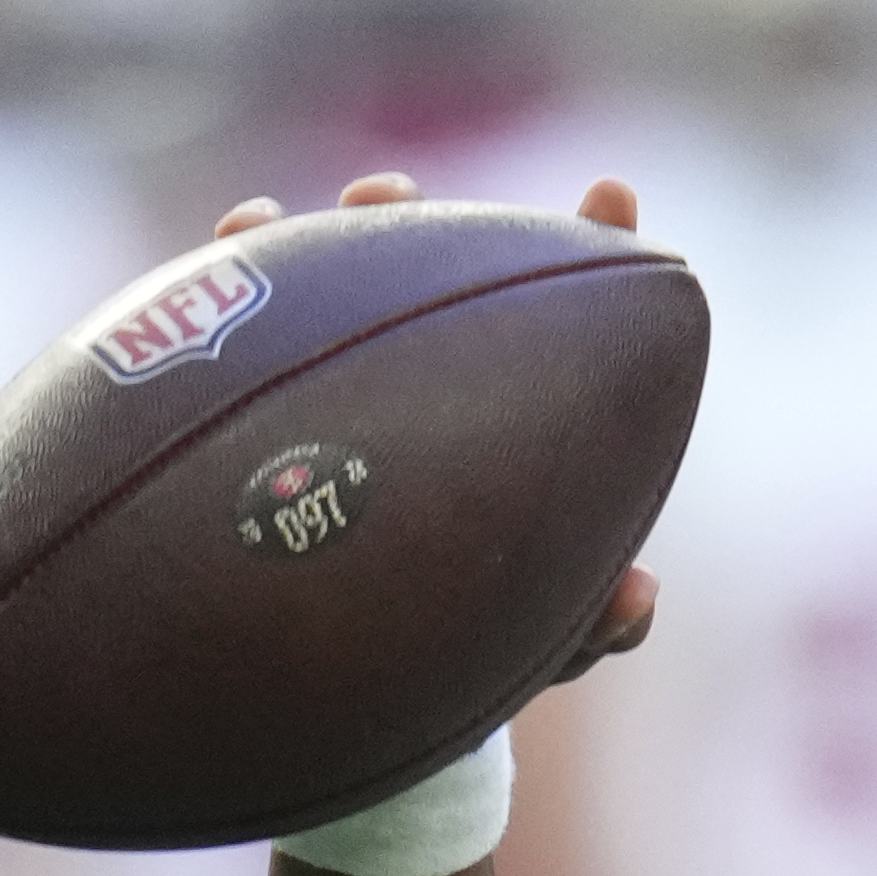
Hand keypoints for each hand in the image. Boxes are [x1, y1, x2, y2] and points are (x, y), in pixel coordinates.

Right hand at [214, 172, 660, 682]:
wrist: (343, 684)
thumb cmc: (457, 654)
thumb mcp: (529, 644)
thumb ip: (588, 624)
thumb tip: (639, 592)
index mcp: (507, 424)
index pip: (556, 324)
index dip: (592, 249)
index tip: (610, 194)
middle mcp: (422, 387)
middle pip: (427, 280)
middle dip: (413, 224)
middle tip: (390, 191)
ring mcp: (337, 386)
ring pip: (334, 289)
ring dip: (331, 236)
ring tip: (331, 206)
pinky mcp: (252, 405)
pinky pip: (239, 334)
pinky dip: (237, 271)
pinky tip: (244, 229)